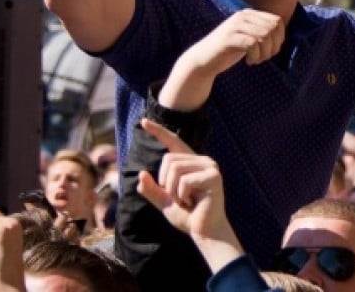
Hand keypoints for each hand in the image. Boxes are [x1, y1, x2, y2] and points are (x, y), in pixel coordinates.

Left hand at [137, 118, 237, 247]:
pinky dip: (182, 195)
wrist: (205, 232)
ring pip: (175, 169)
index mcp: (190, 163)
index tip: (143, 121)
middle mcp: (202, 160)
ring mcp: (210, 166)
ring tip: (186, 201)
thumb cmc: (188, 217)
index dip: (158, 131)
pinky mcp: (213, 176)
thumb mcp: (164, 202)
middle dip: (165, 183)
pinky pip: (184, 181)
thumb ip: (153, 189)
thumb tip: (141, 174)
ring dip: (173, 191)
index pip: (173, 142)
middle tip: (178, 199)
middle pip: (168, 159)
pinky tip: (193, 203)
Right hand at [184, 9, 285, 69]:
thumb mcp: (248, 38)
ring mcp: (235, 25)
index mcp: (249, 14)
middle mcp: (242, 16)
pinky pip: (253, 44)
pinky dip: (255, 56)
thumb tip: (282, 36)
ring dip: (265, 52)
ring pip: (264, 35)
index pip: (277, 21)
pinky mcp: (229, 37)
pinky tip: (249, 61)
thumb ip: (263, 33)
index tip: (271, 51)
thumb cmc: (229, 51)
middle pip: (272, 28)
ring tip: (257, 60)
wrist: (203, 59)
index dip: (280, 38)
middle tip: (264, 57)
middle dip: (274, 46)